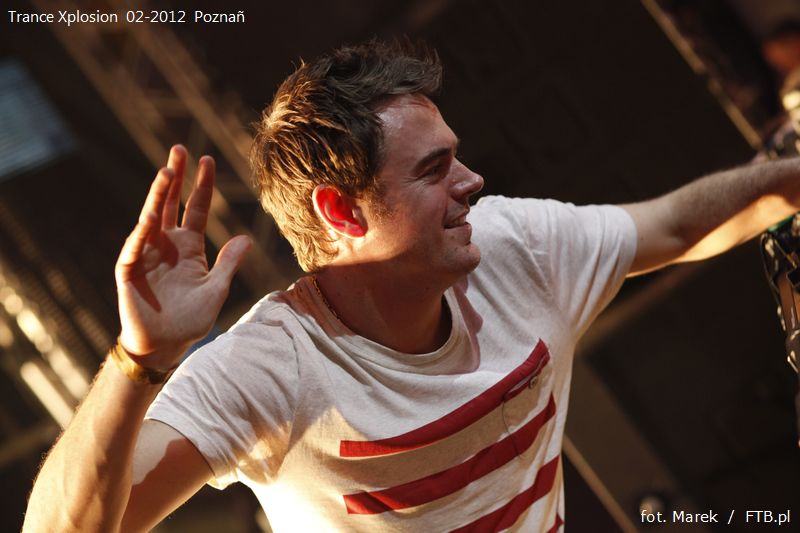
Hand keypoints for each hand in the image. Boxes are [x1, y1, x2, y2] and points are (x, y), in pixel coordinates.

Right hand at [115, 146, 250, 367]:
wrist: (165, 345)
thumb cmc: (190, 319)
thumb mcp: (216, 290)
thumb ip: (228, 264)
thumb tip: (246, 239)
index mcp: (189, 246)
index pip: (195, 208)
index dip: (201, 186)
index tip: (207, 160)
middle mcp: (167, 244)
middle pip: (170, 203)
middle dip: (175, 177)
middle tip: (179, 149)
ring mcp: (147, 254)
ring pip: (151, 218)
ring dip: (158, 195)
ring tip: (167, 171)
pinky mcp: (130, 270)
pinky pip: (134, 248)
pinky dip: (142, 234)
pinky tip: (150, 218)